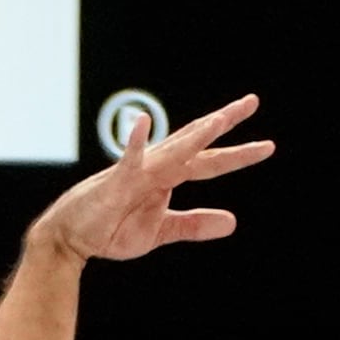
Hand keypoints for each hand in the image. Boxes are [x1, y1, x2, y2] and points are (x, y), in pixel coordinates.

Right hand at [33, 93, 272, 263]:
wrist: (73, 238)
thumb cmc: (111, 227)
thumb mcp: (161, 230)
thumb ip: (195, 225)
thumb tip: (233, 222)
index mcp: (169, 177)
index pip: (210, 162)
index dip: (237, 154)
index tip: (267, 145)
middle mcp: (157, 168)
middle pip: (197, 142)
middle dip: (223, 124)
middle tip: (251, 102)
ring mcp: (136, 172)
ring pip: (172, 149)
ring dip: (194, 135)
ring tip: (219, 119)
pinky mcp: (115, 182)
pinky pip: (126, 160)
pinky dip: (134, 142)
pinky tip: (139, 123)